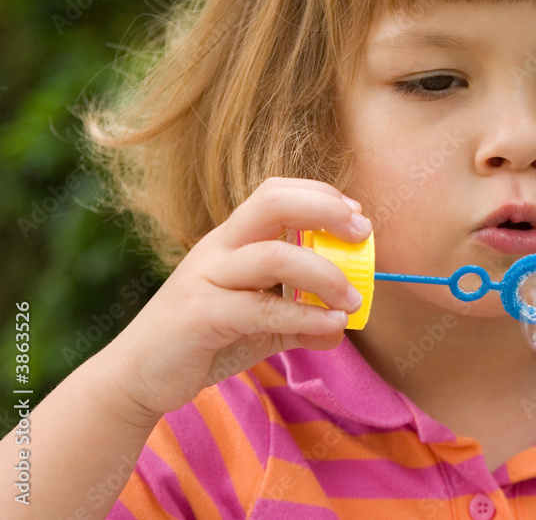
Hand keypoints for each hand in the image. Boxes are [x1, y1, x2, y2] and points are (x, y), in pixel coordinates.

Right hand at [102, 177, 370, 419]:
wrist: (136, 379)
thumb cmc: (201, 341)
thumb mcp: (259, 326)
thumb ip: (298, 320)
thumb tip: (341, 327)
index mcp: (231, 240)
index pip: (275, 193)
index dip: (320, 196)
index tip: (357, 217)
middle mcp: (218, 249)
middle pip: (272, 203)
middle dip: (324, 210)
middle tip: (362, 233)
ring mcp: (206, 279)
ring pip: (273, 256)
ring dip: (324, 274)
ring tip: (353, 300)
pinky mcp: (200, 316)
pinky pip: (261, 307)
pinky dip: (304, 314)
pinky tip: (331, 326)